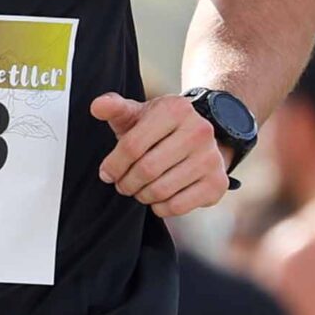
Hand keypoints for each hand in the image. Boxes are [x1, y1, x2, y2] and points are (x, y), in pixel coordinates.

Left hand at [90, 91, 228, 220]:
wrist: (199, 139)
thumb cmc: (159, 128)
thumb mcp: (137, 114)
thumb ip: (115, 109)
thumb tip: (97, 106)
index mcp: (175, 110)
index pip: (132, 145)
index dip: (113, 165)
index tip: (106, 173)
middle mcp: (199, 131)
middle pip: (146, 170)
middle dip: (126, 183)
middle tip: (122, 184)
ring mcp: (211, 158)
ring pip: (160, 191)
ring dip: (141, 196)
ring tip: (139, 189)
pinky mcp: (217, 183)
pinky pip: (177, 206)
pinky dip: (160, 208)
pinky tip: (158, 198)